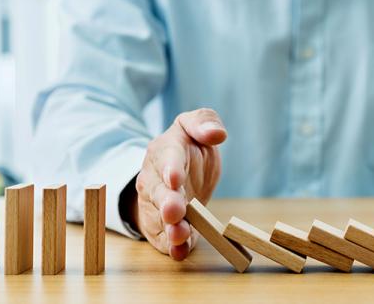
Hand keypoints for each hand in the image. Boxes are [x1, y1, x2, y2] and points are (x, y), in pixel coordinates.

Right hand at [134, 108, 225, 259]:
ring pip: (159, 217)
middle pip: (159, 192)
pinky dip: (172, 246)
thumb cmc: (187, 147)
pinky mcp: (162, 225)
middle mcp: (155, 179)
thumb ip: (204, 122)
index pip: (167, 158)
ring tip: (180, 235)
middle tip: (175, 212)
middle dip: (167, 203)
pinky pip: (164, 237)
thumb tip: (218, 133)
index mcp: (164, 151)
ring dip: (170, 228)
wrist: (175, 173)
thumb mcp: (193, 125)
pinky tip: (180, 251)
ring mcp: (155, 204)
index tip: (175, 178)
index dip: (171, 169)